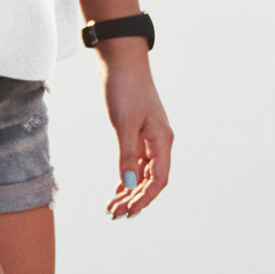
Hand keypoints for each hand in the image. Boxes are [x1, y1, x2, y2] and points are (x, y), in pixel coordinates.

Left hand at [100, 47, 172, 219]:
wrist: (120, 59)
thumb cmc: (124, 88)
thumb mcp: (124, 123)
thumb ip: (127, 155)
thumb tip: (129, 186)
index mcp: (162, 140)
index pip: (158, 180)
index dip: (144, 199)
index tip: (127, 212)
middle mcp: (159, 141)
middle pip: (151, 180)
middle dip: (135, 199)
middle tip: (113, 214)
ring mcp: (149, 136)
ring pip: (143, 172)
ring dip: (129, 190)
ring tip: (112, 206)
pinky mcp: (137, 130)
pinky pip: (136, 161)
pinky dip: (128, 175)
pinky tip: (118, 187)